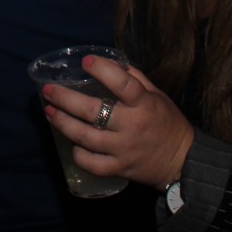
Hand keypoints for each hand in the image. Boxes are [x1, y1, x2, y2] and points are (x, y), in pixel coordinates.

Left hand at [42, 54, 192, 188]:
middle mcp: (132, 126)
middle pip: (93, 111)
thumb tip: (109, 62)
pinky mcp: (120, 168)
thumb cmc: (167, 122)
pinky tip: (71, 143)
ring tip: (49, 112)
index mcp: (144, 104)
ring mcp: (124, 149)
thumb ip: (134, 78)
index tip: (86, 62)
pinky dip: (78, 154)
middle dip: (65, 99)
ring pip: (86, 137)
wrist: (183, 162)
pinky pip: (92, 163)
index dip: (103, 71)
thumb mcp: (157, 95)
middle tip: (48, 90)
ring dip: (63, 123)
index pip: (124, 84)